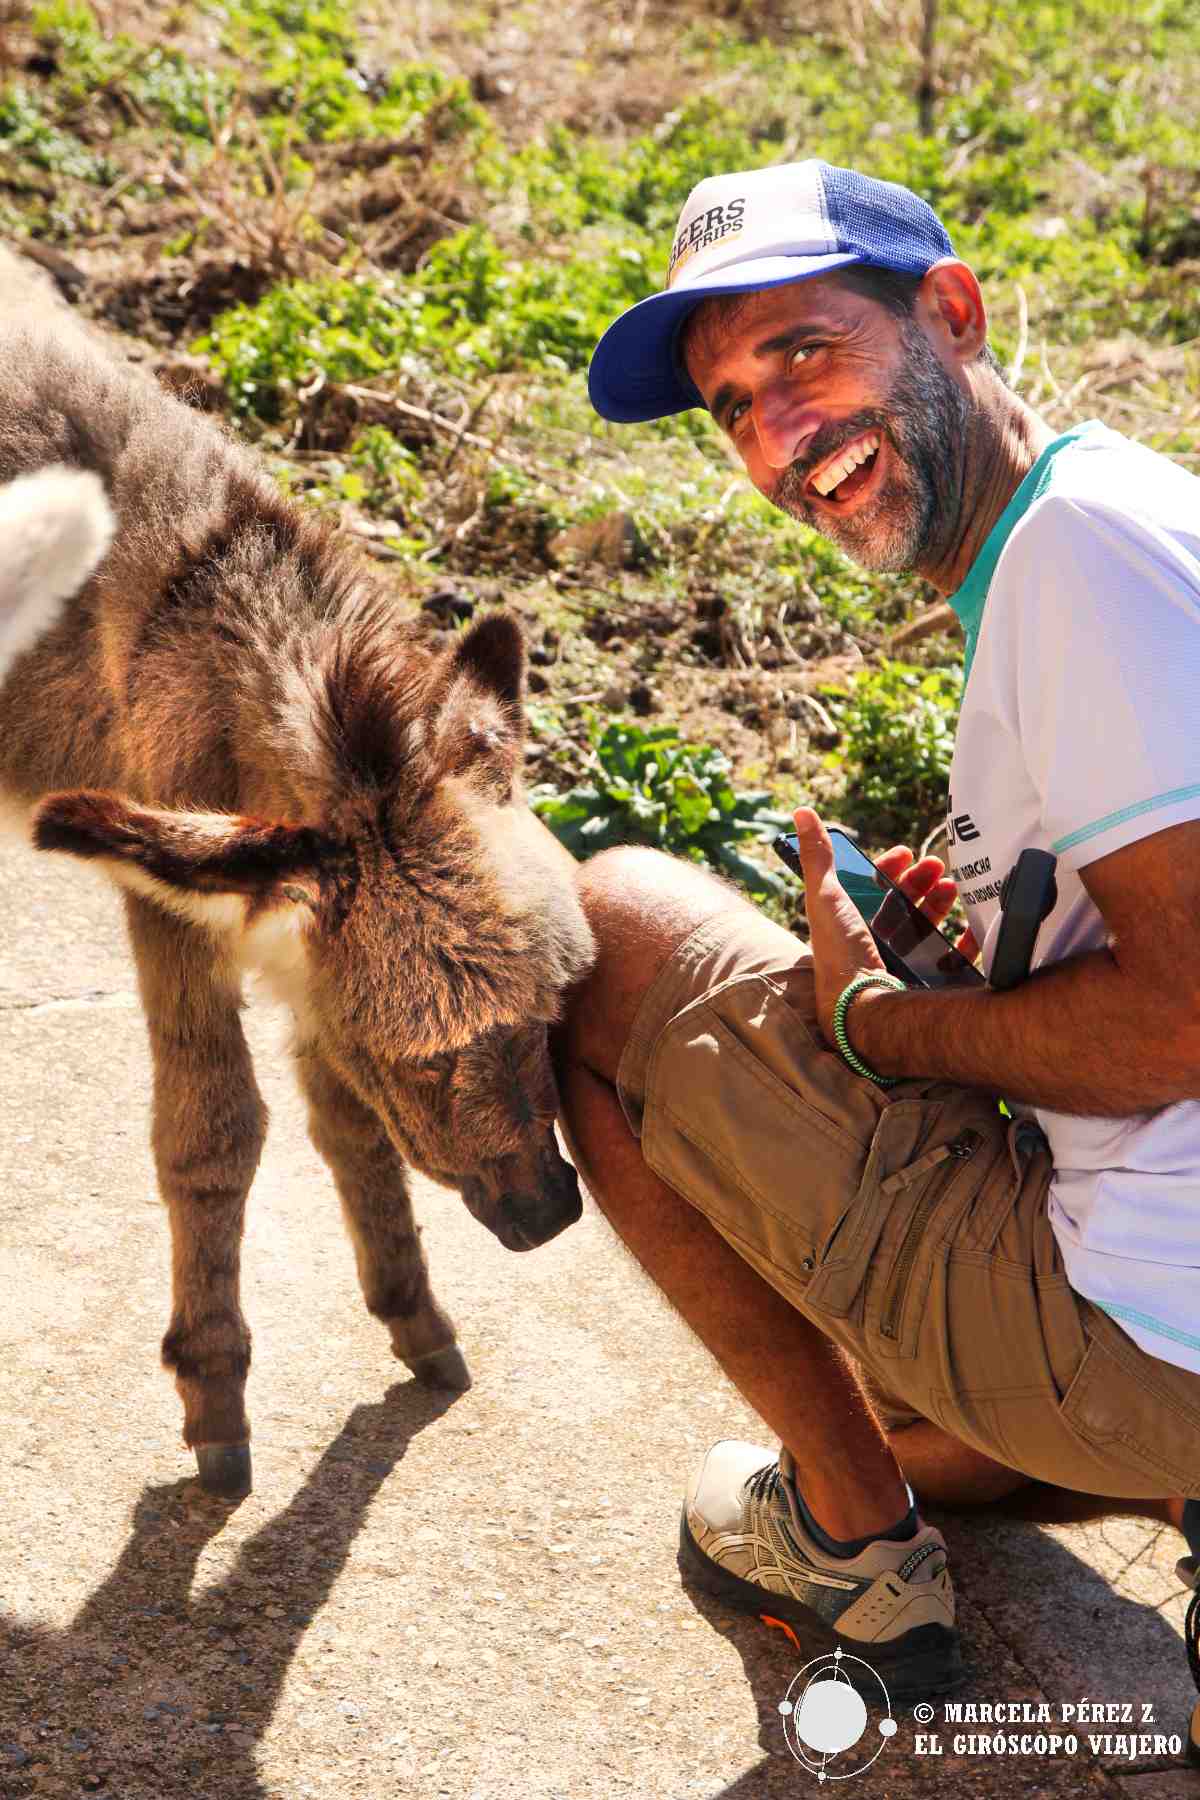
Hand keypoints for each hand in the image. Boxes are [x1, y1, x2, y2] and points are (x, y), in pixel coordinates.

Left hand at [791, 809, 977, 1043]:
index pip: (871, 890)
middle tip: (936, 866)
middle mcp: (873, 946)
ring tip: (953, 888)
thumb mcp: (826, 898)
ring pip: (926, 928)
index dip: (889, 868)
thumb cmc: (841, 953)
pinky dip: (965, 941)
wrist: (864, 1009)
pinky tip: (972, 926)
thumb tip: (801, 813)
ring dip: (940, 904)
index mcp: (849, 925)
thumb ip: (817, 857)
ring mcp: (901, 966)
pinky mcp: (927, 986)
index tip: (906, 853)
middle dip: (920, 881)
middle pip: (902, 905)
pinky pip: (952, 960)